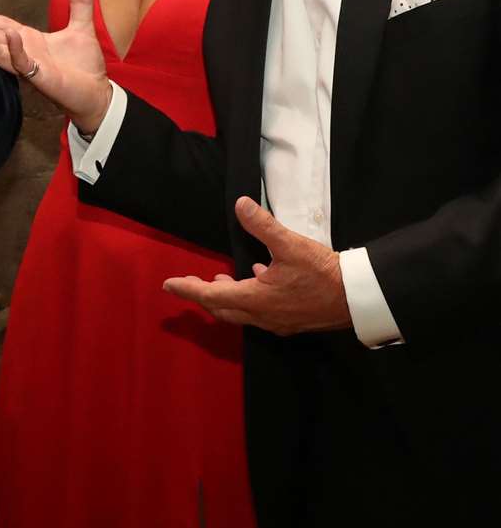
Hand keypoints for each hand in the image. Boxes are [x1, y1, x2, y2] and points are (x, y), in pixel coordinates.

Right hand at [0, 0, 112, 131]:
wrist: (98, 95)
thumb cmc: (83, 67)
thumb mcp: (81, 28)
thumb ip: (79, 3)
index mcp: (27, 40)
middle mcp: (23, 54)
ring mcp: (30, 68)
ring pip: (0, 52)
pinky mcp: (42, 80)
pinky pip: (24, 64)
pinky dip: (16, 50)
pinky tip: (10, 34)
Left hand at [163, 197, 351, 336]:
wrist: (359, 298)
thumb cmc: (325, 273)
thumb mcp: (291, 245)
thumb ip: (262, 225)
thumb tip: (240, 205)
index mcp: (255, 299)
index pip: (210, 295)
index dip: (187, 289)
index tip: (168, 285)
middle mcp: (262, 315)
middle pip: (222, 309)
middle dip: (203, 296)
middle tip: (188, 283)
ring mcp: (278, 322)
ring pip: (241, 313)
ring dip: (225, 298)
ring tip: (219, 280)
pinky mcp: (292, 321)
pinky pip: (260, 313)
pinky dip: (249, 299)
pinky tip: (258, 279)